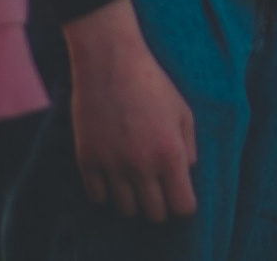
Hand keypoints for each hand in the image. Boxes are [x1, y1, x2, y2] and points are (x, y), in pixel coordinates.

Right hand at [64, 0, 198, 221]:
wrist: (110, 60)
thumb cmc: (152, 83)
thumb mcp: (183, 110)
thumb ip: (189, 147)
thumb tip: (186, 173)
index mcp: (170, 154)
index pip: (182, 207)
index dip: (184, 204)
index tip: (180, 195)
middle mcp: (142, 166)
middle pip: (155, 214)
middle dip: (160, 205)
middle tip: (157, 189)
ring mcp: (112, 165)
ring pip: (126, 210)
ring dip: (133, 200)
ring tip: (134, 181)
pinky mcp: (87, 159)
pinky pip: (98, 197)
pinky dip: (106, 191)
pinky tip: (112, 175)